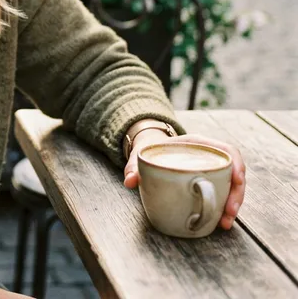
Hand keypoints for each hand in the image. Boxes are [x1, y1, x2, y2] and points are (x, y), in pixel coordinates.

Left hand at [123, 131, 245, 229]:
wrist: (152, 153)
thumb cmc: (151, 151)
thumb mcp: (143, 154)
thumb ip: (134, 166)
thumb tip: (129, 181)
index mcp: (198, 144)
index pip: (226, 150)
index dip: (235, 163)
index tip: (237, 178)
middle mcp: (210, 156)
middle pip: (234, 172)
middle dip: (236, 193)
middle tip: (229, 212)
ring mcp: (213, 171)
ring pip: (232, 187)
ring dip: (233, 205)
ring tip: (225, 222)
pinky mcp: (212, 184)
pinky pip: (225, 195)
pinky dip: (225, 208)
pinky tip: (221, 222)